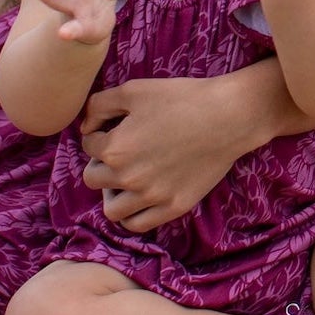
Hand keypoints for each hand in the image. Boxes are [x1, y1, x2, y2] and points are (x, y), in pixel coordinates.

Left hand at [79, 75, 258, 231]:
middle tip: (119, 152)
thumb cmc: (181, 98)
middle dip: (100, 164)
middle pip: (92, 179)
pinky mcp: (173, 207)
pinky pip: (137, 224)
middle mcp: (128, 178)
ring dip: (112, 193)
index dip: (98, 133)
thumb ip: (99, 105)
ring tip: (126, 178)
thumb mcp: (134, 89)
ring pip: (111, 209)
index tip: (114, 127)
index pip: (88, 146)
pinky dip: (132, 214)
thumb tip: (86, 127)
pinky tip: (140, 197)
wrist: (228, 116)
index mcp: (115, 148)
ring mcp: (151, 197)